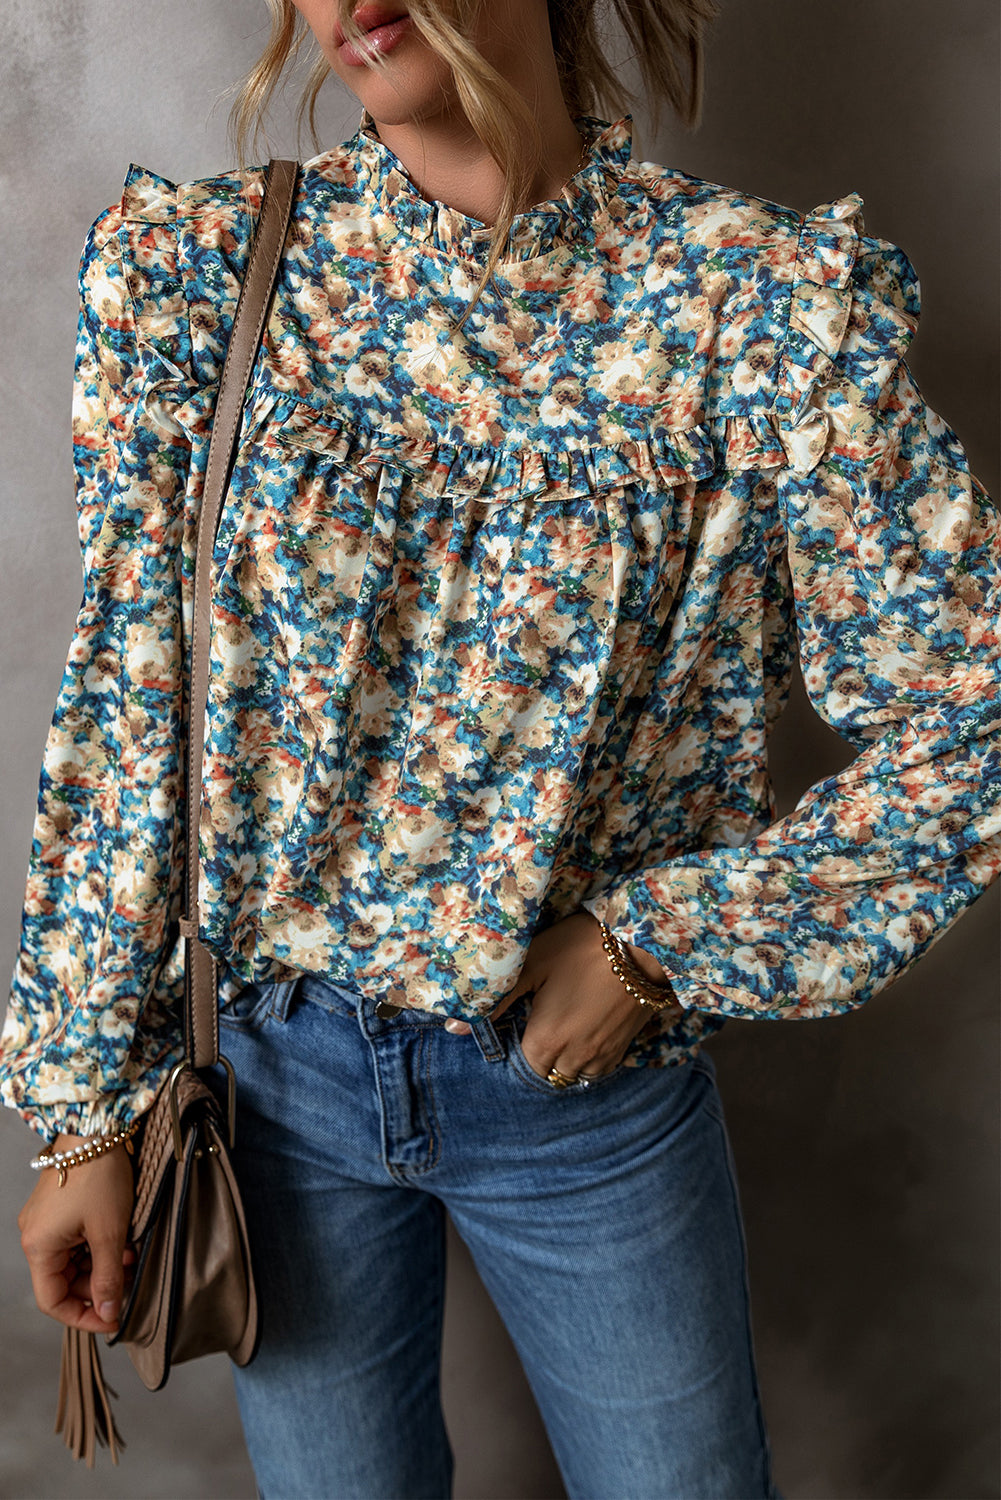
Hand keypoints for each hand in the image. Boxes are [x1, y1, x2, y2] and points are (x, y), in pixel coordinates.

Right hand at [18, 1134, 135, 1333]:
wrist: (96, 1129)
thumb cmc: (99, 1175)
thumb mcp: (110, 1233)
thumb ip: (108, 1278)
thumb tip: (108, 1312)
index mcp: (39, 1247)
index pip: (53, 1301)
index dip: (83, 1316)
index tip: (111, 1319)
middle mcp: (36, 1236)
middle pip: (64, 1280)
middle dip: (98, 1285)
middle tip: (129, 1281)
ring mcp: (46, 1221)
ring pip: (73, 1260)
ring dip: (101, 1264)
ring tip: (130, 1255)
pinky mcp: (58, 1208)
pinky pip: (75, 1240)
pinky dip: (97, 1245)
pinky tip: (122, 1240)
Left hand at [445, 911, 682, 1081]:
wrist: (644, 943)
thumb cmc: (582, 948)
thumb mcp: (532, 966)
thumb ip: (495, 1000)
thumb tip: (453, 1028)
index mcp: (546, 1040)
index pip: (522, 1063)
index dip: (519, 1041)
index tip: (524, 1018)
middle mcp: (574, 1057)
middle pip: (548, 1072)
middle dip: (542, 1052)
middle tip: (545, 1017)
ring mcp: (602, 1056)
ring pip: (574, 1073)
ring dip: (566, 1057)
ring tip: (566, 1023)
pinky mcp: (624, 1049)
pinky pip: (598, 1067)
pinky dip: (589, 1055)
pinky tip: (588, 1026)